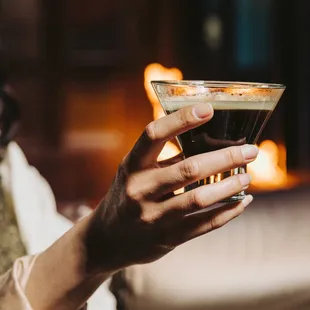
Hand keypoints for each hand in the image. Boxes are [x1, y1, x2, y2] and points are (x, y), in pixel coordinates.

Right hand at [85, 103, 257, 272]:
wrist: (109, 238)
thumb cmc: (128, 195)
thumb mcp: (134, 172)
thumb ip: (162, 158)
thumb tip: (207, 142)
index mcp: (131, 166)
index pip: (154, 135)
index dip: (180, 119)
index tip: (208, 110)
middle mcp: (140, 189)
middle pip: (189, 169)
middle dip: (225, 157)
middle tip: (251, 150)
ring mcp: (153, 216)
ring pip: (199, 199)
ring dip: (230, 186)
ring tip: (248, 177)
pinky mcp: (167, 237)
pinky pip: (204, 224)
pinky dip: (228, 212)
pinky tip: (242, 202)